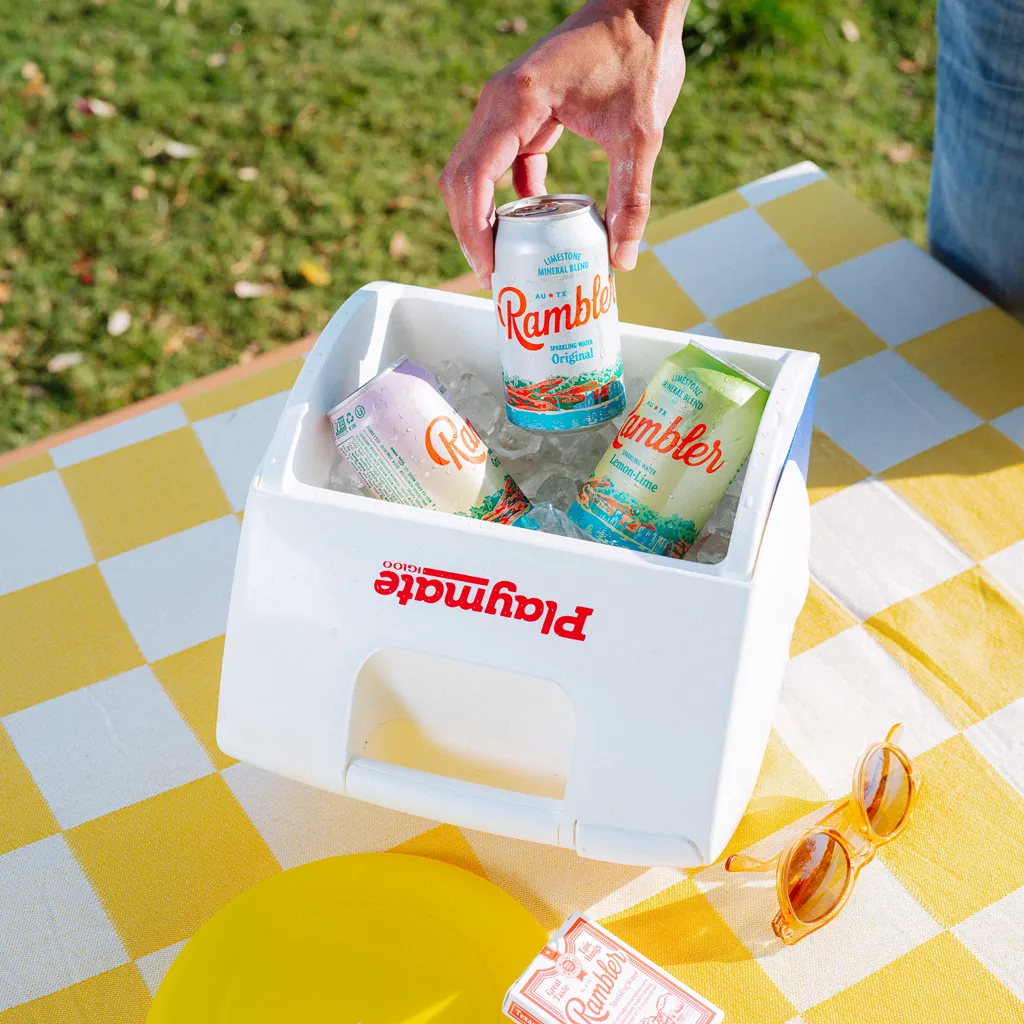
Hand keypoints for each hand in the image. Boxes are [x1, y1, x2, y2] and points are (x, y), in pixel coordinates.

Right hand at [440, 0, 686, 287]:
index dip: (474, 231)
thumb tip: (623, 260)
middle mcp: (498, 101)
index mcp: (518, 102)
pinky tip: (530, 223)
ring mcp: (504, 104)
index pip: (474, 179)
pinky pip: (498, 161)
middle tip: (493, 276)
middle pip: (461, 179)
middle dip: (471, 233)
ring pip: (473, 171)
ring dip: (483, 217)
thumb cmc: (638, 56)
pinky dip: (506, 196)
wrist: (640, 7)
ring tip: (506, 259)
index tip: (490, 269)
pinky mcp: (520, 110)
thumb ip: (631, 199)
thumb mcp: (641, 135)